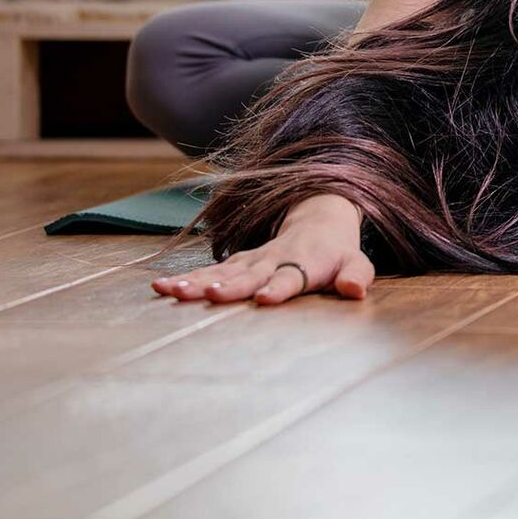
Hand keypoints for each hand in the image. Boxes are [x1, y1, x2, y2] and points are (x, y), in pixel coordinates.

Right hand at [153, 194, 373, 305]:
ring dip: (196, 282)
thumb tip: (356, 290)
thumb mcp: (355, 262)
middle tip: (209, 296)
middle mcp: (273, 260)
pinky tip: (161, 288)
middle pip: (249, 274)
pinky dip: (185, 278)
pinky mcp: (236, 264)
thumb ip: (357, 275)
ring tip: (170, 292)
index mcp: (304, 262)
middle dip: (229, 286)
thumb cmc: (338, 252)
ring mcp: (251, 261)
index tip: (265, 298)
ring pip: (221, 271)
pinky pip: (208, 272)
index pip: (291, 276)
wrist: (318, 220)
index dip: (279, 287)